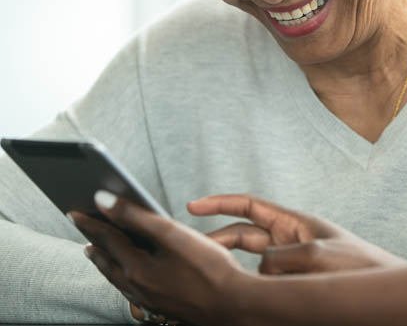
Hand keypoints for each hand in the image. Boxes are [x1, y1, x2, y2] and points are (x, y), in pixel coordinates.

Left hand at [71, 191, 249, 325]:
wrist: (233, 306)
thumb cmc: (209, 269)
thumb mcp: (172, 234)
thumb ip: (135, 216)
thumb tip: (101, 200)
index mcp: (135, 267)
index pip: (106, 238)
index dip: (90, 221)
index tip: (74, 210)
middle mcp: (136, 286)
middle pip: (107, 259)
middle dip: (93, 241)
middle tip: (83, 229)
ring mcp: (148, 298)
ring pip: (116, 277)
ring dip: (104, 260)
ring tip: (96, 251)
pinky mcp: (162, 305)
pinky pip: (130, 288)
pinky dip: (121, 275)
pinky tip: (128, 275)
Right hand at [189, 194, 406, 273]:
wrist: (381, 285)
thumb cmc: (358, 265)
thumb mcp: (316, 255)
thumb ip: (281, 258)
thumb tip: (258, 270)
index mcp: (293, 222)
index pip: (249, 206)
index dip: (219, 204)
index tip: (191, 207)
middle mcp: (288, 239)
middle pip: (242, 235)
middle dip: (217, 241)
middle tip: (193, 254)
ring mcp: (289, 261)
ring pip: (252, 264)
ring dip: (242, 271)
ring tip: (223, 280)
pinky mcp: (292, 282)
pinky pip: (265, 283)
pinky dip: (257, 288)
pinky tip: (249, 298)